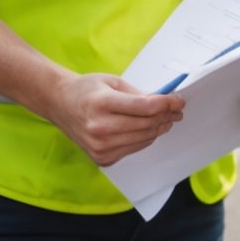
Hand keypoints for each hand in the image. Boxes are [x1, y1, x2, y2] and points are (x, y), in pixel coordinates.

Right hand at [42, 71, 184, 165]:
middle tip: (177, 110)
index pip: (145, 107)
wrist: (60, 104)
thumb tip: (165, 103)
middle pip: (147, 124)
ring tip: (167, 119)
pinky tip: (148, 129)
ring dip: (160, 128)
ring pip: (144, 139)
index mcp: (102, 103)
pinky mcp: (102, 158)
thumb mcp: (113, 82)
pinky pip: (134, 148)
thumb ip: (138, 94)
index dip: (167, 103)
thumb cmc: (87, 90)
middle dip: (167, 116)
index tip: (179, 101)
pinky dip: (145, 139)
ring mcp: (100, 146)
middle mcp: (99, 128)